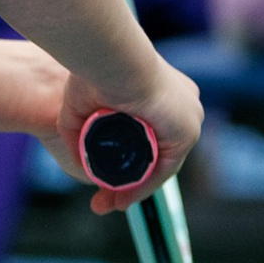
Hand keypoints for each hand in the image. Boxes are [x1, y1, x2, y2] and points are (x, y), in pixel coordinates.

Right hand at [54, 58, 200, 211]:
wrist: (113, 59)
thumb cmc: (94, 70)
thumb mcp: (80, 104)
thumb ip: (76, 127)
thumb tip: (76, 153)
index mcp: (163, 93)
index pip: (148, 137)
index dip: (124, 163)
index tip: (102, 180)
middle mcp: (180, 106)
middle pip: (153, 155)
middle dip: (126, 182)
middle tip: (104, 198)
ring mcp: (187, 118)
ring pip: (157, 165)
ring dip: (132, 189)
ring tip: (107, 203)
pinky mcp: (187, 131)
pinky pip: (163, 169)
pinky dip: (142, 186)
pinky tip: (121, 199)